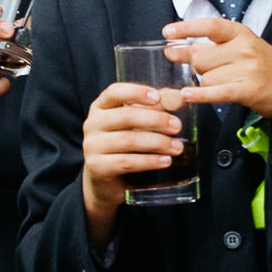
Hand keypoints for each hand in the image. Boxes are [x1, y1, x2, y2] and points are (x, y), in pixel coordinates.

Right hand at [80, 81, 184, 242]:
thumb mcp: (137, 123)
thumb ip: (156, 108)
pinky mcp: (96, 167)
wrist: (106, 180)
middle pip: (126, 116)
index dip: (137, 92)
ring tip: (177, 147)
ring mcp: (91, 146)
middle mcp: (92, 123)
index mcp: (101, 107)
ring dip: (157, 143)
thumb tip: (180, 98)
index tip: (158, 98)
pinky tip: (166, 161)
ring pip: (128, 140)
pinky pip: (126, 162)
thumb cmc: (126, 144)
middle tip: (177, 126)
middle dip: (156, 120)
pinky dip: (149, 161)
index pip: (115, 92)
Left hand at [167, 18, 271, 136]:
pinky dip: (200, 95)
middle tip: (210, 72)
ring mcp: (248, 68)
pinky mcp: (249, 89)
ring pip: (206, 77)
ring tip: (224, 85)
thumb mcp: (242, 49)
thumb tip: (174, 49)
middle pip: (201, 58)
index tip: (167, 32)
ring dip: (206, 85)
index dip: (186, 28)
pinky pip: (216, 91)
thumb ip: (210, 48)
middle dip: (198, 68)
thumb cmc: (265, 68)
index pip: (210, 26)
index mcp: (242, 33)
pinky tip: (187, 96)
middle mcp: (245, 48)